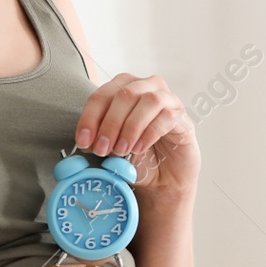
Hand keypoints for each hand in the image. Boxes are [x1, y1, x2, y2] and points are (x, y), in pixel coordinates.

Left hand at [76, 72, 198, 198]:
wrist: (164, 179)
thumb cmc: (137, 158)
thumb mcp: (112, 150)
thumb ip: (99, 141)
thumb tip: (85, 141)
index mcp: (123, 89)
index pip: (102, 95)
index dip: (90, 117)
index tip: (83, 141)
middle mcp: (145, 87)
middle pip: (125, 93)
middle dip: (110, 123)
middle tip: (103, 149)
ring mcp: (167, 99)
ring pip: (149, 100)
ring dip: (131, 126)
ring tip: (122, 150)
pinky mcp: (182, 116)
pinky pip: (167, 116)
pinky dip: (150, 132)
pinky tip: (140, 148)